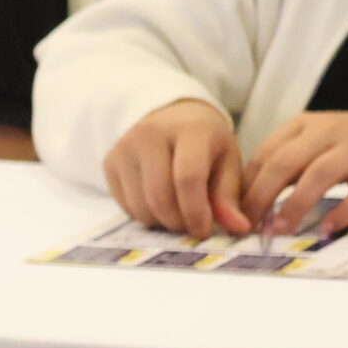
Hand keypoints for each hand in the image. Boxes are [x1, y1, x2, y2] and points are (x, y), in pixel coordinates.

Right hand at [102, 98, 249, 238]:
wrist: (170, 116)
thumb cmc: (205, 143)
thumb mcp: (227, 161)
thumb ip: (229, 196)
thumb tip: (238, 228)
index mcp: (189, 129)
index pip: (188, 178)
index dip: (196, 212)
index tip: (204, 231)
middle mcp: (150, 133)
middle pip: (160, 197)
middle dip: (178, 223)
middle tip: (192, 226)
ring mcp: (124, 147)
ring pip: (141, 207)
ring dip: (161, 222)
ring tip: (177, 213)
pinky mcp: (109, 161)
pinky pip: (126, 206)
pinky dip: (145, 215)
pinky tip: (158, 204)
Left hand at [239, 110, 347, 237]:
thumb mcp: (314, 142)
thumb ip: (285, 163)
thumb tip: (247, 200)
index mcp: (305, 125)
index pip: (266, 153)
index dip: (247, 185)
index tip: (235, 212)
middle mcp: (329, 132)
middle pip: (285, 162)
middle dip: (262, 195)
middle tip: (249, 225)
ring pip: (318, 175)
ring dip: (294, 205)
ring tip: (279, 229)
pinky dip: (341, 213)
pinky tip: (326, 229)